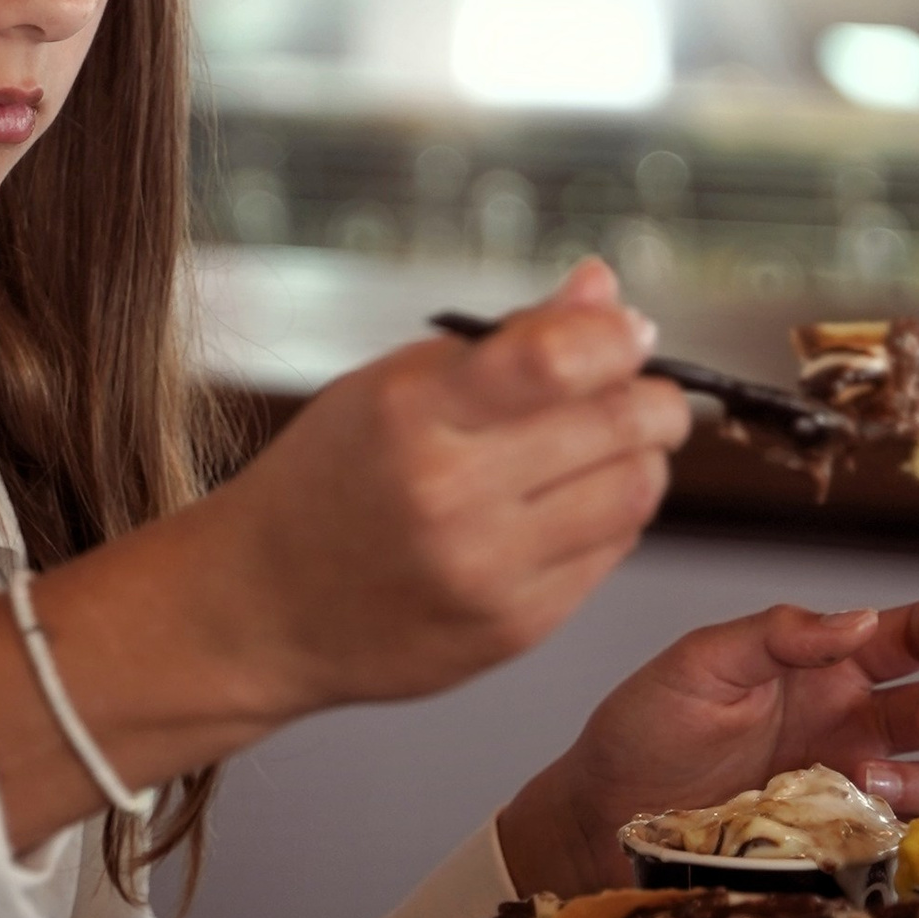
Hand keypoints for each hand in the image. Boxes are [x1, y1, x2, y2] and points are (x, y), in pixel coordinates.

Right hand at [194, 258, 693, 715]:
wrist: (262, 606)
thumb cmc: (328, 479)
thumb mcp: (391, 385)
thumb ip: (508, 341)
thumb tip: (604, 288)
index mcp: (412, 414)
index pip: (557, 359)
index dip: (616, 337)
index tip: (628, 332)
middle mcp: (450, 495)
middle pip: (617, 428)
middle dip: (656, 397)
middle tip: (647, 388)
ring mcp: (486, 571)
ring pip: (632, 495)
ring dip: (644, 458)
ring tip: (611, 444)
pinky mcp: (513, 628)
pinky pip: (609, 556)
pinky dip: (612, 518)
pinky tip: (575, 503)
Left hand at [496, 597, 918, 897]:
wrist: (601, 818)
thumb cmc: (645, 729)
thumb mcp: (701, 663)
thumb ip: (776, 633)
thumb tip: (857, 618)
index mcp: (825, 661)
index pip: (911, 632)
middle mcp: (850, 718)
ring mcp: (847, 783)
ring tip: (868, 782)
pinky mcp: (836, 841)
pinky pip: (903, 836)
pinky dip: (909, 829)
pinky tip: (863, 821)